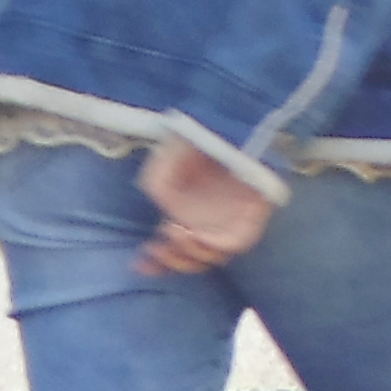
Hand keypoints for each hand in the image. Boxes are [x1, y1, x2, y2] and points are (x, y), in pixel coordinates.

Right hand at [135, 140, 279, 275]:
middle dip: (172, 260)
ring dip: (191, 252)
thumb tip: (164, 208)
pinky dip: (215, 244)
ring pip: (213, 257)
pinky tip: (197, 234)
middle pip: (193, 259)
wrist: (228, 124)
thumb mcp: (166, 161)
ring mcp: (230, 223)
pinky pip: (237, 243)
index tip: (139, 265)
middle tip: (158, 246)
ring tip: (177, 232)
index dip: (156, 263)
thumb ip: (158, 184)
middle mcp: (209, 223)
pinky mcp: (252, 217)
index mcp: (188, 215)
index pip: (173, 249)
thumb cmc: (196, 140)